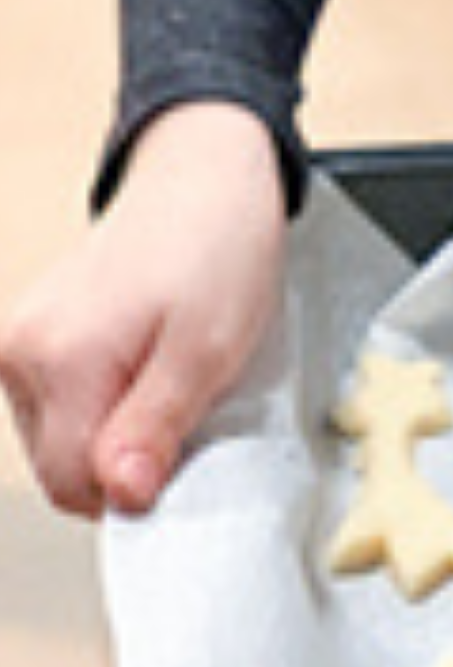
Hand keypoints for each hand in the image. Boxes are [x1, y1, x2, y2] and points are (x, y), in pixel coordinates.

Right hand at [1, 103, 286, 517]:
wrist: (206, 172)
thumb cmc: (218, 246)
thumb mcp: (210, 346)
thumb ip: (157, 425)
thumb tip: (122, 494)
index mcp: (57, 360)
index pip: (77, 484)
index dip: (139, 487)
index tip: (190, 454)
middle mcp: (19, 354)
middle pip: (65, 466)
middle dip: (129, 459)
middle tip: (192, 406)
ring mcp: (19, 343)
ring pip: (64, 439)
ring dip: (120, 430)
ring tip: (174, 375)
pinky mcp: (33, 334)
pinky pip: (64, 404)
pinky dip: (109, 402)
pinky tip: (150, 364)